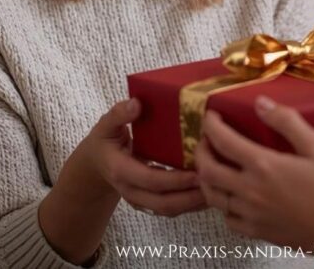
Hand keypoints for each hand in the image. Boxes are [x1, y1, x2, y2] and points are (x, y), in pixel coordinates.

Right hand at [63, 98, 205, 217]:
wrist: (95, 165)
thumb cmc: (105, 141)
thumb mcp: (106, 125)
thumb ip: (119, 114)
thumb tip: (136, 103)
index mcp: (121, 171)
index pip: (150, 180)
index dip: (175, 179)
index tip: (198, 171)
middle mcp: (131, 191)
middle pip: (164, 203)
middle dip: (191, 196)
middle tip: (216, 181)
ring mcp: (140, 200)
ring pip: (170, 210)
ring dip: (194, 203)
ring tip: (218, 188)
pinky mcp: (149, 203)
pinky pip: (172, 209)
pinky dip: (191, 204)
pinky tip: (210, 192)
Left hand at [195, 95, 313, 259]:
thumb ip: (287, 122)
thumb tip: (261, 103)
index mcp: (264, 166)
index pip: (223, 140)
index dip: (211, 125)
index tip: (211, 116)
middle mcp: (250, 190)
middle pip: (207, 169)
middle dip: (200, 150)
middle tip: (207, 140)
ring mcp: (250, 214)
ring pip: (211, 195)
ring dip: (206, 177)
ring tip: (214, 164)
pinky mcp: (255, 231)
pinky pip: (227, 218)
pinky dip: (223, 204)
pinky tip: (232, 195)